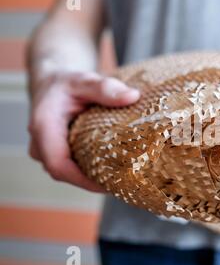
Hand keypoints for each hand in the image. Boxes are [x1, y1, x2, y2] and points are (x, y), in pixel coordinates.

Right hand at [28, 71, 139, 191]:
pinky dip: (92, 170)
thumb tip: (132, 96)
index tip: (110, 184)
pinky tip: (115, 170)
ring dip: (93, 177)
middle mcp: (41, 145)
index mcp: (43, 127)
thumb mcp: (84, 80)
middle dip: (93, 181)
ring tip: (123, 178)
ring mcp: (47, 152)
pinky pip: (72, 168)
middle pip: (66, 174)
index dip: (83, 180)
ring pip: (69, 173)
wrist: (51, 85)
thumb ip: (105, 88)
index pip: (58, 165)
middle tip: (125, 182)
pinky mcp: (57, 155)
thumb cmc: (66, 83)